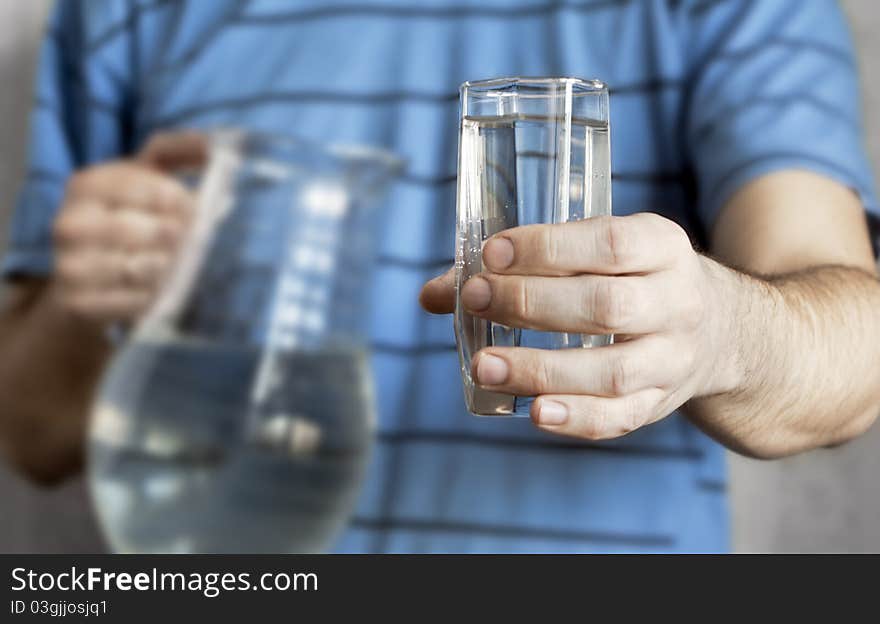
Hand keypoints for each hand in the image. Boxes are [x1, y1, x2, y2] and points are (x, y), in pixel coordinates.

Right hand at [51, 131, 205, 322]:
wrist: (84, 279)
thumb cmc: (127, 217)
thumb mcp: (146, 176)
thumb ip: (178, 152)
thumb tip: (215, 141)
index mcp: (87, 184)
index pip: (152, 190)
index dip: (185, 203)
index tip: (198, 211)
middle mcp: (70, 223)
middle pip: (149, 231)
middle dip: (183, 238)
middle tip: (194, 242)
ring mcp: (70, 266)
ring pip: (143, 268)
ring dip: (172, 269)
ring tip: (179, 265)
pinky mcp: (79, 303)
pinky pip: (134, 302)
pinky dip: (156, 297)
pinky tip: (160, 290)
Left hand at [420, 213, 739, 439]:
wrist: (718, 330)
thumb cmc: (632, 280)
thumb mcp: (598, 254)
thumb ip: (521, 266)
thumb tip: (432, 294)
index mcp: (662, 247)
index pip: (609, 243)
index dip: (547, 249)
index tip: (491, 255)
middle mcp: (677, 302)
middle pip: (607, 306)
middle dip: (532, 303)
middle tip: (476, 300)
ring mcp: (673, 359)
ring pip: (613, 371)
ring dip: (542, 370)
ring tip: (483, 366)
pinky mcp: (661, 403)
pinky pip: (621, 418)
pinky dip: (576, 419)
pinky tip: (534, 413)